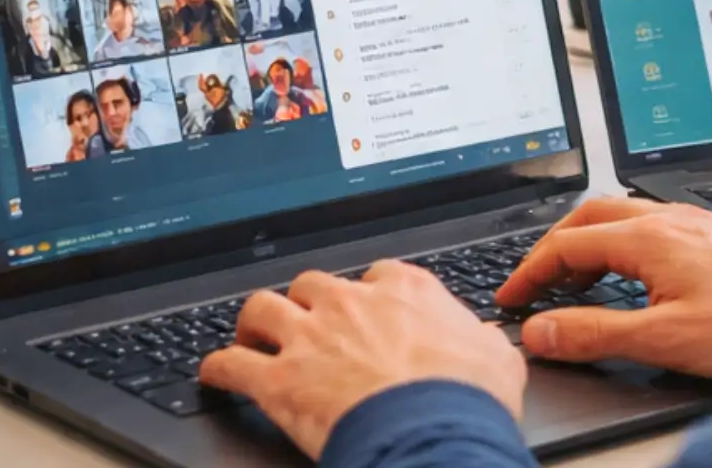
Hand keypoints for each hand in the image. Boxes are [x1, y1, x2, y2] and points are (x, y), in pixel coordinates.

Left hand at [200, 263, 524, 458]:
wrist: (434, 434)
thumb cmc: (468, 400)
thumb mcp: (497, 360)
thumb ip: (484, 343)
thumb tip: (490, 341)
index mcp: (404, 293)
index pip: (376, 276)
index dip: (366, 295)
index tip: (366, 310)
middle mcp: (351, 304)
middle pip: (312, 284)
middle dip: (305, 303)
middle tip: (305, 324)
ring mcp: (310, 338)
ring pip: (261, 308)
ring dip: (254, 323)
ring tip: (252, 336)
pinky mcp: (279, 381)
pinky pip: (231, 364)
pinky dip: (218, 368)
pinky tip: (214, 374)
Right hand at [496, 198, 711, 380]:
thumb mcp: (665, 340)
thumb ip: (595, 333)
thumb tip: (541, 329)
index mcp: (650, 236)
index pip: (567, 244)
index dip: (531, 272)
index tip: (512, 298)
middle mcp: (671, 219)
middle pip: (589, 217)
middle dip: (553, 247)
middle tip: (534, 282)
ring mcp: (697, 224)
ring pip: (623, 219)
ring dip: (589, 245)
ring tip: (576, 282)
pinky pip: (653, 229)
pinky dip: (622, 248)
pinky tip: (634, 279)